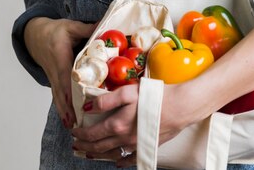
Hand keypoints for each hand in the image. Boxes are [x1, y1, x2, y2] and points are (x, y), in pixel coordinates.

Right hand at [24, 17, 95, 128]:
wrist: (35, 36)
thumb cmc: (54, 31)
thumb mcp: (70, 27)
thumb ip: (86, 28)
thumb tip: (102, 26)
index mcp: (60, 57)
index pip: (65, 76)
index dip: (70, 89)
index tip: (76, 102)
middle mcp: (55, 71)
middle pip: (61, 91)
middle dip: (68, 107)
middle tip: (75, 123)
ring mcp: (53, 78)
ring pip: (58, 97)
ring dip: (64, 111)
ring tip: (71, 126)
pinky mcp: (54, 81)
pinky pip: (57, 96)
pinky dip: (62, 108)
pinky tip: (67, 120)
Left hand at [71, 83, 186, 166]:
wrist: (180, 108)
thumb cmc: (155, 96)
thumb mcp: (128, 92)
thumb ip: (106, 100)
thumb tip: (88, 108)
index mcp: (117, 124)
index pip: (92, 134)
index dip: (80, 134)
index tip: (73, 132)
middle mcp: (124, 138)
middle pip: (99, 147)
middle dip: (85, 146)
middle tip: (76, 145)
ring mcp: (135, 145)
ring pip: (111, 154)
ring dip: (98, 155)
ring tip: (89, 154)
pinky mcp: (146, 146)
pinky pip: (129, 160)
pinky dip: (120, 162)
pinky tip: (117, 162)